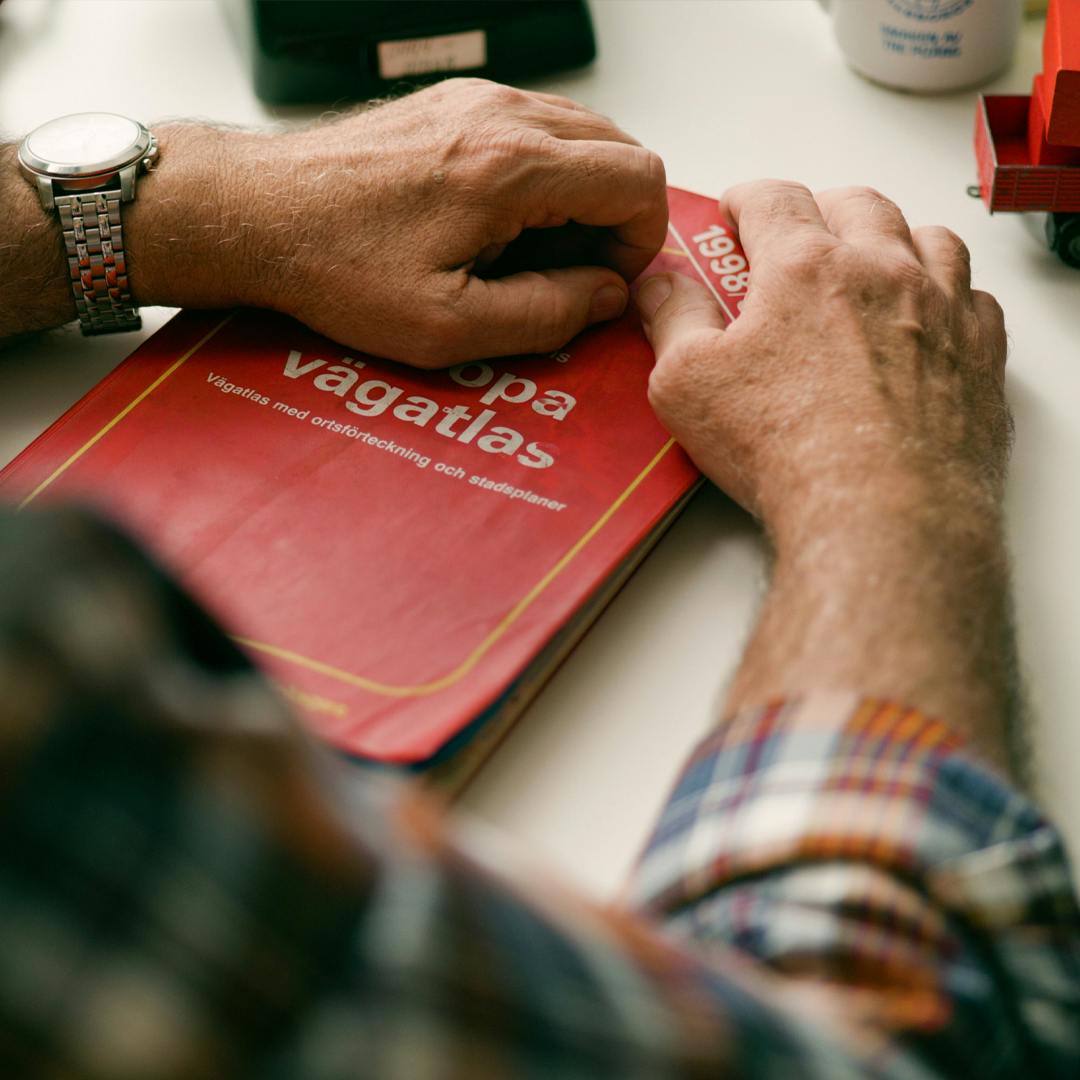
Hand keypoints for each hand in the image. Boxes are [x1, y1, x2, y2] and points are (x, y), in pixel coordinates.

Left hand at [131, 80, 666, 366]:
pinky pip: (535, 129)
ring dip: (581, 196)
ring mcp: (476, 99)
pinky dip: (543, 176)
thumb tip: (604, 296)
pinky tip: (498, 223)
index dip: (641, 242)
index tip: (603, 283)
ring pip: (581, 135)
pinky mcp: (453, 103)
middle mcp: (502, 113)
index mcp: (511, 166)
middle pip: (620, 148)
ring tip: (530, 252)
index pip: (638, 179)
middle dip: (615, 219)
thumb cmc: (336, 267)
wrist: (258, 212)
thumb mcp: (446, 325)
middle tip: (570, 274)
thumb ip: (545, 314)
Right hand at [635, 181, 1008, 536]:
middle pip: (857, 204)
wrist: (879, 512)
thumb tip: (661, 286)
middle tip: (801, 230)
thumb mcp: (687, 384)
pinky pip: (972, 297)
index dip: (748, 198)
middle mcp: (881, 270)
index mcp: (804, 267)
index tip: (738, 209)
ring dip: (894, 238)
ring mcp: (940, 309)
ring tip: (872, 261)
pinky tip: (928, 316)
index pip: (774, 199)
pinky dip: (948, 293)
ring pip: (926, 238)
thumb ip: (672, 321)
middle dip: (822, 207)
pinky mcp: (979, 355)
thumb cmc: (785, 449)